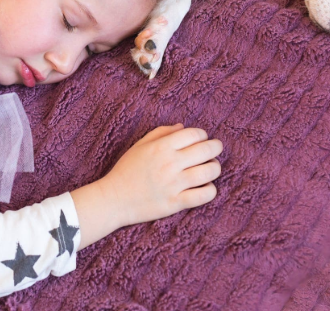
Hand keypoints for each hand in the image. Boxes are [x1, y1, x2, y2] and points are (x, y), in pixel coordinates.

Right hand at [102, 124, 221, 226]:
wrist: (114, 199)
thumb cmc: (126, 170)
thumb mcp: (140, 146)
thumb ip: (161, 133)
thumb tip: (182, 127)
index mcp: (161, 147)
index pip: (194, 134)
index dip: (203, 135)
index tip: (202, 139)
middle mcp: (170, 163)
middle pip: (206, 150)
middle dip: (216, 147)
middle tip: (215, 149)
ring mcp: (174, 184)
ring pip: (210, 171)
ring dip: (215, 168)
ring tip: (211, 168)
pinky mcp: (176, 203)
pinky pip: (205, 195)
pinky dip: (210, 190)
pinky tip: (205, 187)